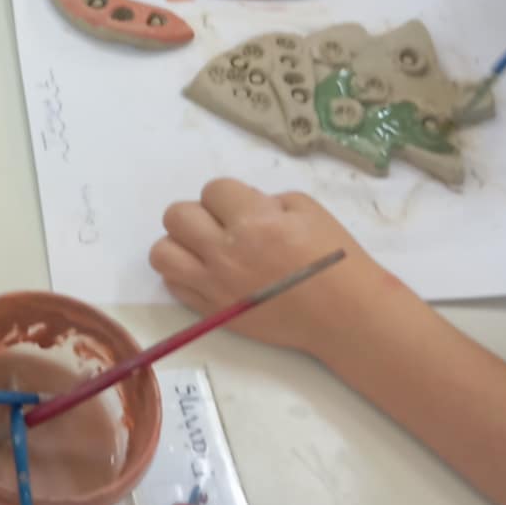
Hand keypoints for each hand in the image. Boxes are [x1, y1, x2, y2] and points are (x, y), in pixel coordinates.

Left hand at [149, 179, 385, 356]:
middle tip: (222, 227)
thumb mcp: (308, 210)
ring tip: (204, 250)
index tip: (244, 209)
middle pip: (177, 216)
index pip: (213, 190)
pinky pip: (174, 285)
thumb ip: (266, 200)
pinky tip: (208, 274)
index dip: (228, 196)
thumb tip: (237, 206)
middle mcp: (226, 251)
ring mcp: (214, 284)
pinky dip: (185, 275)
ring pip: (162, 253)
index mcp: (253, 220)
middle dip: (199, 215)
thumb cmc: (333, 259)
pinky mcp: (211, 311)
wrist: (344, 314)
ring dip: (180, 245)